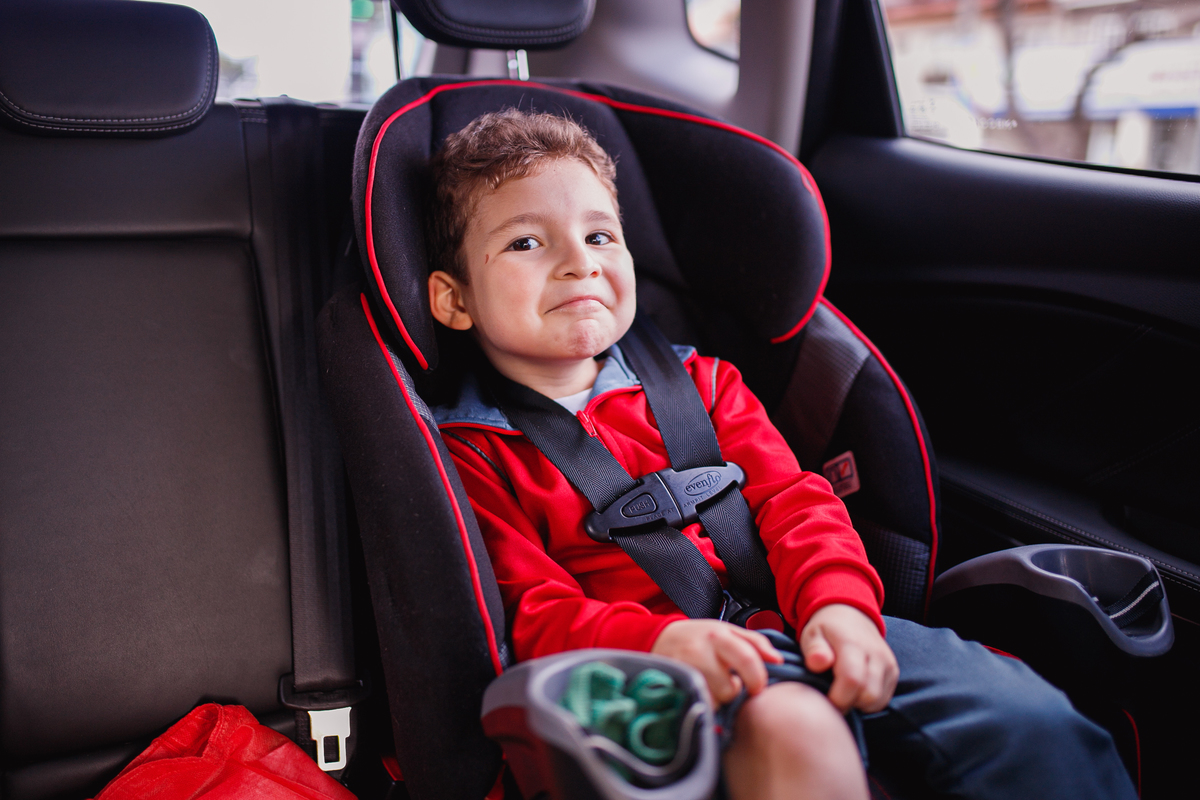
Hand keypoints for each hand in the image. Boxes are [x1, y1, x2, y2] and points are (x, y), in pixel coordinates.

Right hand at [651, 619, 782, 703]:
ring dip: (715, 697)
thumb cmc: (698, 636)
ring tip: (710, 683)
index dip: (757, 679)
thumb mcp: (727, 630)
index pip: (747, 660)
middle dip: (732, 691)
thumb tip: (778, 659)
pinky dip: (702, 701)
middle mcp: (701, 651)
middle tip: (728, 683)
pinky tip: (700, 689)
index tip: (758, 688)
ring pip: (713, 700)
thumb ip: (755, 643)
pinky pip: (697, 704)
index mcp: (719, 636)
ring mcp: (685, 669)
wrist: (660, 637)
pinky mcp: (674, 684)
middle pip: (729, 689)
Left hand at [799, 604, 897, 712]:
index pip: (852, 680)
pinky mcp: (893, 671)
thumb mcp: (813, 634)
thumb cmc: (827, 630)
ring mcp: (887, 662)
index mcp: (852, 643)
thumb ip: (814, 649)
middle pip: (868, 695)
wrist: (851, 616)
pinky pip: (884, 699)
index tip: (825, 700)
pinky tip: (855, 691)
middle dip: (848, 703)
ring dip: (859, 704)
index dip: (838, 699)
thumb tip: (818, 663)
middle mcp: (875, 653)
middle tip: (834, 695)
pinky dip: (869, 702)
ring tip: (844, 692)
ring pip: (878, 700)